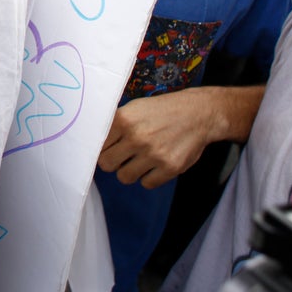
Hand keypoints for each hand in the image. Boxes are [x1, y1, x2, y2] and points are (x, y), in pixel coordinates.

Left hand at [98, 90, 212, 188]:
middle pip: (106, 164)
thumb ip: (115, 125)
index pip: (97, 146)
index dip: (102, 149)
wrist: (198, 113)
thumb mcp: (134, 108)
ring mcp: (154, 154)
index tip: (109, 149)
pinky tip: (155, 165)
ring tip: (140, 160)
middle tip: (122, 156)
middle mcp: (137, 137)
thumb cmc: (162, 111)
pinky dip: (149, 177)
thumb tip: (93, 142)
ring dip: (130, 171)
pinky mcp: (170, 167)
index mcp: (124, 120)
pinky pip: (147, 184)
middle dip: (112, 162)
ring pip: (124, 177)